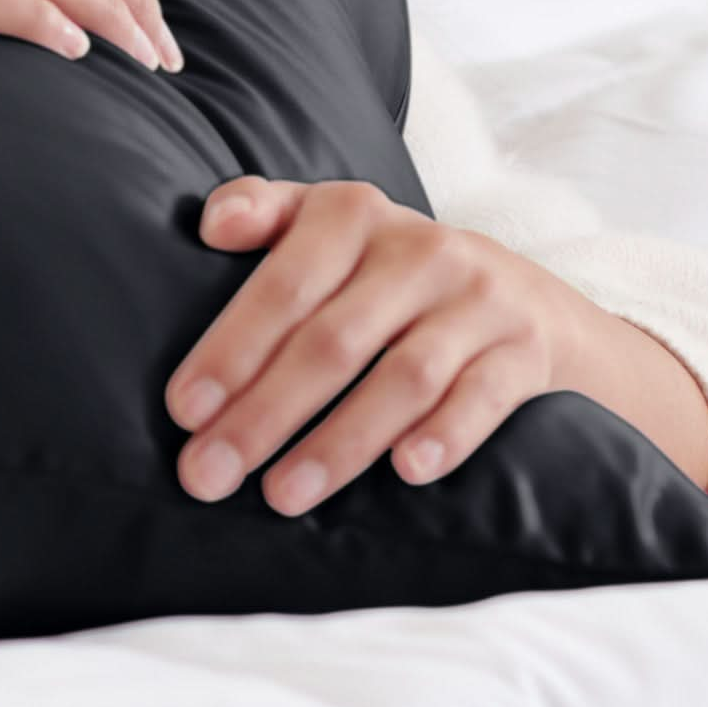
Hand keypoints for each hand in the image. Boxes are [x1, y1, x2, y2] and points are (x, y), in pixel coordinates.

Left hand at [165, 175, 585, 516]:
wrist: (524, 292)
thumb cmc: (387, 265)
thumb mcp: (327, 221)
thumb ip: (263, 211)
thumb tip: (212, 225)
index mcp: (352, 213)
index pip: (282, 287)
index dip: (230, 349)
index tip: (183, 411)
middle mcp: (418, 251)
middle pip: (332, 342)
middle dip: (263, 414)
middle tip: (209, 474)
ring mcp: (477, 302)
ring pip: (402, 379)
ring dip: (339, 443)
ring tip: (281, 495)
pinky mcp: (523, 352)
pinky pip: (483, 398)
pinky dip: (444, 435)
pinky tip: (406, 473)